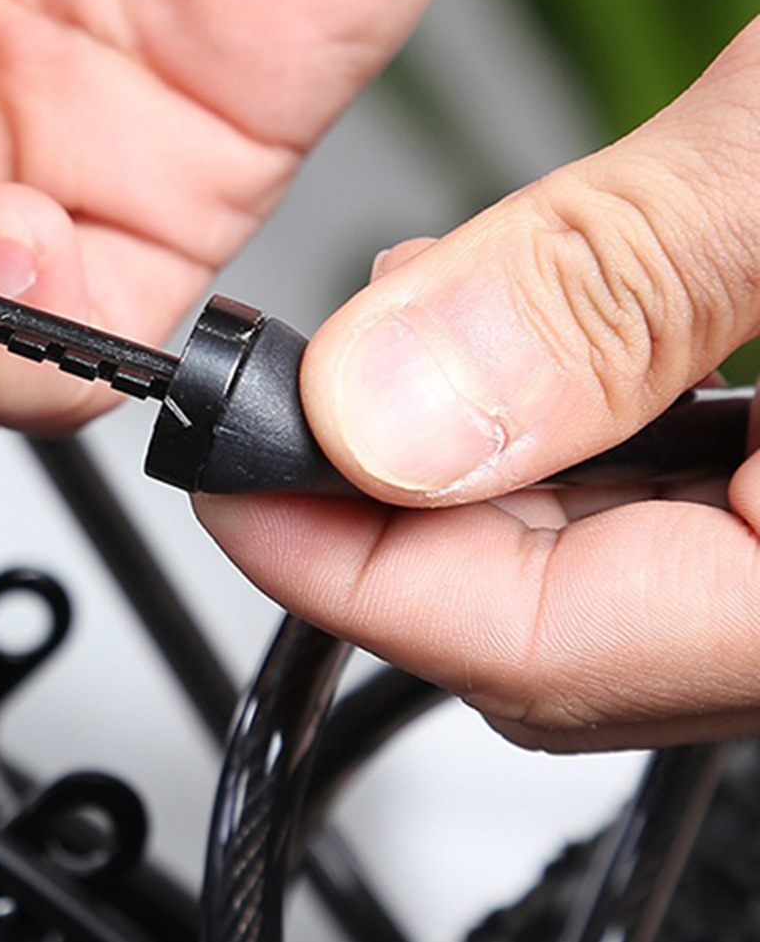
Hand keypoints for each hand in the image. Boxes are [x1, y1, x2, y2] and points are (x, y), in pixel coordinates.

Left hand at [206, 28, 759, 749]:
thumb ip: (615, 285)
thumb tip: (377, 407)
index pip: (565, 656)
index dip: (355, 574)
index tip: (230, 479)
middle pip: (591, 639)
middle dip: (410, 532)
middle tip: (285, 419)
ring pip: (646, 581)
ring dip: (495, 480)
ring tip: (394, 362)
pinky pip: (718, 507)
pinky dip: (605, 439)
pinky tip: (548, 344)